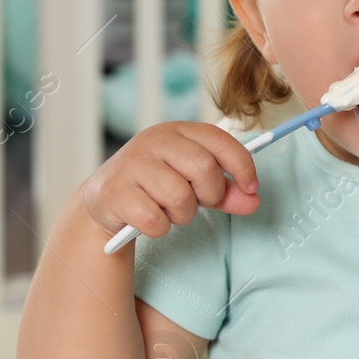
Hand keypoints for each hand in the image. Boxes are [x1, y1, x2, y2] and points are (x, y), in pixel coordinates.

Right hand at [79, 121, 259, 240]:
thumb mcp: (192, 182)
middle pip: (203, 169)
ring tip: (170, 211)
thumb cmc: (156, 186)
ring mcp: (132, 165)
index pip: (219, 140)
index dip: (242, 165)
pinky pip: (155, 220)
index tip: (251, 187)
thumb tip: (253, 200)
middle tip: (200, 202)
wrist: (104, 201)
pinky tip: (149, 220)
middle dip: (211, 194)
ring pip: (180, 198)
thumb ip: (225, 191)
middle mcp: (153, 141)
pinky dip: (159, 228)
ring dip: (183, 214)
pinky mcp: (117, 193)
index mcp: (176, 131)